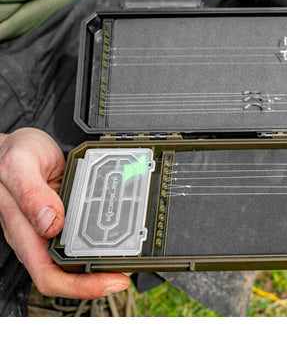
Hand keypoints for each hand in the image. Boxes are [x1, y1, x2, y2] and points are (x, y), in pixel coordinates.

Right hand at [0, 128, 129, 297]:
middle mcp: (39, 235)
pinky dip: (104, 238)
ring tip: (129, 256)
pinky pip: (85, 234)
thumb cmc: (9, 154)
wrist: (11, 144)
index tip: (111, 282)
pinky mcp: (67, 215)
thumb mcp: (20, 165)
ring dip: (104, 261)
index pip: (50, 276)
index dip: (80, 287)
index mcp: (24, 232)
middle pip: (69, 274)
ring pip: (79, 257)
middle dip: (99, 279)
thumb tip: (50, 222)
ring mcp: (54, 228)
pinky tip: (121, 232)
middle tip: (128, 272)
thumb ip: (32, 193)